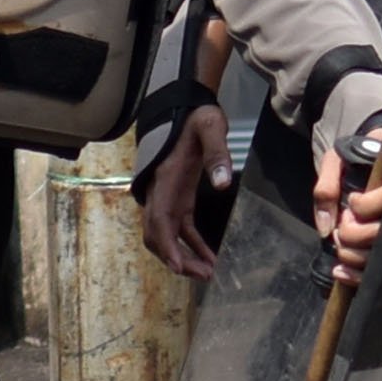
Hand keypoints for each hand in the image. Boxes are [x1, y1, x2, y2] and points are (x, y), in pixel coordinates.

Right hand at [139, 103, 232, 280]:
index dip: (166, 245)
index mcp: (165, 178)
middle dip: (176, 258)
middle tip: (203, 276)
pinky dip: (192, 244)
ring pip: (167, 235)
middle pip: (158, 234)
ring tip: (208, 273)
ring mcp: (168, 196)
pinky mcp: (178, 197)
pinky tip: (209, 258)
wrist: (185, 104)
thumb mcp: (210, 127)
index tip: (179, 267)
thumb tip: (222, 182)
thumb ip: (217, 151)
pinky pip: (180, 228)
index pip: (158, 219)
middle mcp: (160, 191)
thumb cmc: (196, 115)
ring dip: (184, 256)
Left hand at [314, 146, 381, 285]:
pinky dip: (356, 276)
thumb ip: (327, 186)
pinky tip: (341, 271)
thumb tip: (326, 229)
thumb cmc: (358, 158)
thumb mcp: (338, 160)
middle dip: (352, 233)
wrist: (381, 159)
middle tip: (344, 223)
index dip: (364, 206)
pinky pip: (380, 271)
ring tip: (340, 242)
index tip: (354, 201)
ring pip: (381, 255)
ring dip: (352, 255)